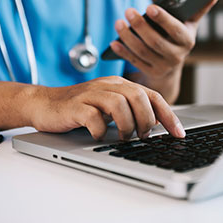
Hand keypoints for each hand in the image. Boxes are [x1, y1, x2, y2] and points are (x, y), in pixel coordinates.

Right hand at [27, 76, 184, 140]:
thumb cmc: (79, 108)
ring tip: (122, 137)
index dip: (168, 115)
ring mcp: (91, 95)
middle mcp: (107, 86)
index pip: (152, 96)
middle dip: (146, 120)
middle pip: (139, 97)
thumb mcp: (109, 107)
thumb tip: (155, 125)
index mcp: (119, 85)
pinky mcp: (75, 106)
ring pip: (119, 104)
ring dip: (126, 125)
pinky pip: (94, 117)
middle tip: (141, 136)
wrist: (43, 104)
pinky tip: (97, 136)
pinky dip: (100, 131)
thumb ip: (130, 110)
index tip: (179, 134)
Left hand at [110, 0, 218, 80]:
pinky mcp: (150, 73)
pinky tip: (113, 42)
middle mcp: (176, 56)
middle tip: (128, 11)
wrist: (172, 65)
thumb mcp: (190, 24)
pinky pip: (134, 61)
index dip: (162, 19)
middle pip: (155, 42)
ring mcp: (162, 67)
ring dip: (128, 37)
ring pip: (142, 52)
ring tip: (119, 23)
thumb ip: (198, 9)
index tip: (149, 6)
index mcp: (187, 41)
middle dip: (140, 26)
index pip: (175, 30)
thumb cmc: (178, 37)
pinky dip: (123, 52)